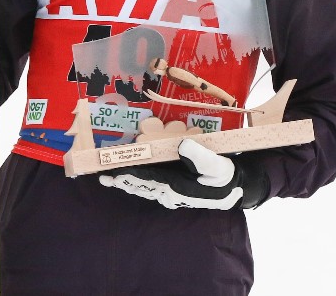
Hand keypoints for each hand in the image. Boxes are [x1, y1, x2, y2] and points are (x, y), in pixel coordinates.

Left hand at [98, 139, 268, 210]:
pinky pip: (147, 182)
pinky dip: (133, 176)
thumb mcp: (219, 166)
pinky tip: (121, 172)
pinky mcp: (168, 186)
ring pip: (141, 184)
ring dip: (124, 179)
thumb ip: (202, 157)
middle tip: (102, 176)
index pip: (151, 181)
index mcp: (179, 189)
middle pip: (141, 185)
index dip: (132, 175)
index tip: (116, 172)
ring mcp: (167, 190)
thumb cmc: (225, 176)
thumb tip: (183, 144)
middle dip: (122, 179)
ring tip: (105, 175)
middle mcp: (169, 192)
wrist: (233, 185)